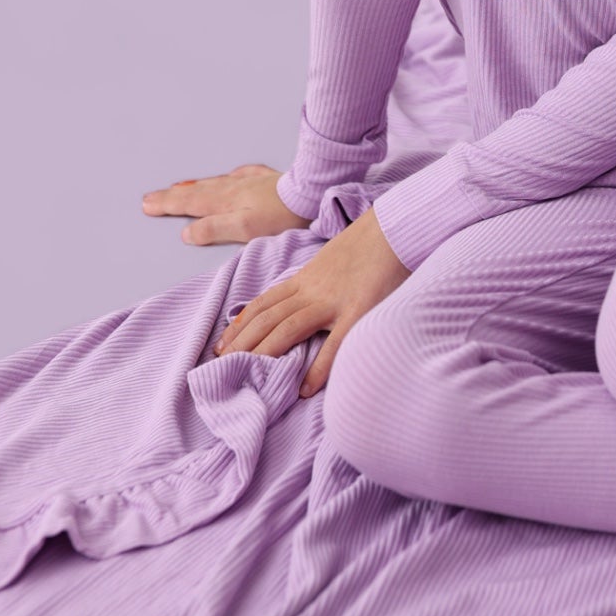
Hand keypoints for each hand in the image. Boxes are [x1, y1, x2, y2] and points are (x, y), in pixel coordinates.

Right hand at [142, 162, 311, 244]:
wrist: (310, 193)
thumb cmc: (281, 215)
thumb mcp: (244, 229)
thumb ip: (214, 229)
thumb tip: (187, 232)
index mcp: (223, 202)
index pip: (188, 204)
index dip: (166, 205)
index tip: (147, 205)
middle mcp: (232, 189)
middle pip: (195, 192)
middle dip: (171, 195)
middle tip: (150, 197)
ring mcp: (249, 182)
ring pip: (213, 183)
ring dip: (192, 186)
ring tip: (177, 187)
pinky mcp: (266, 180)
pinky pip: (239, 175)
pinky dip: (227, 177)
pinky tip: (227, 175)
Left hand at [212, 207, 411, 397]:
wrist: (394, 227)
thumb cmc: (368, 245)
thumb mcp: (331, 262)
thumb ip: (314, 282)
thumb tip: (300, 302)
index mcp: (305, 279)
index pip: (263, 303)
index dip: (239, 325)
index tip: (222, 344)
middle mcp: (313, 290)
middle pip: (268, 318)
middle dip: (242, 342)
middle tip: (221, 365)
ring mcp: (334, 301)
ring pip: (289, 328)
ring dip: (266, 353)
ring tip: (250, 376)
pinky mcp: (359, 310)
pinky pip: (335, 342)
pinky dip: (319, 367)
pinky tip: (306, 388)